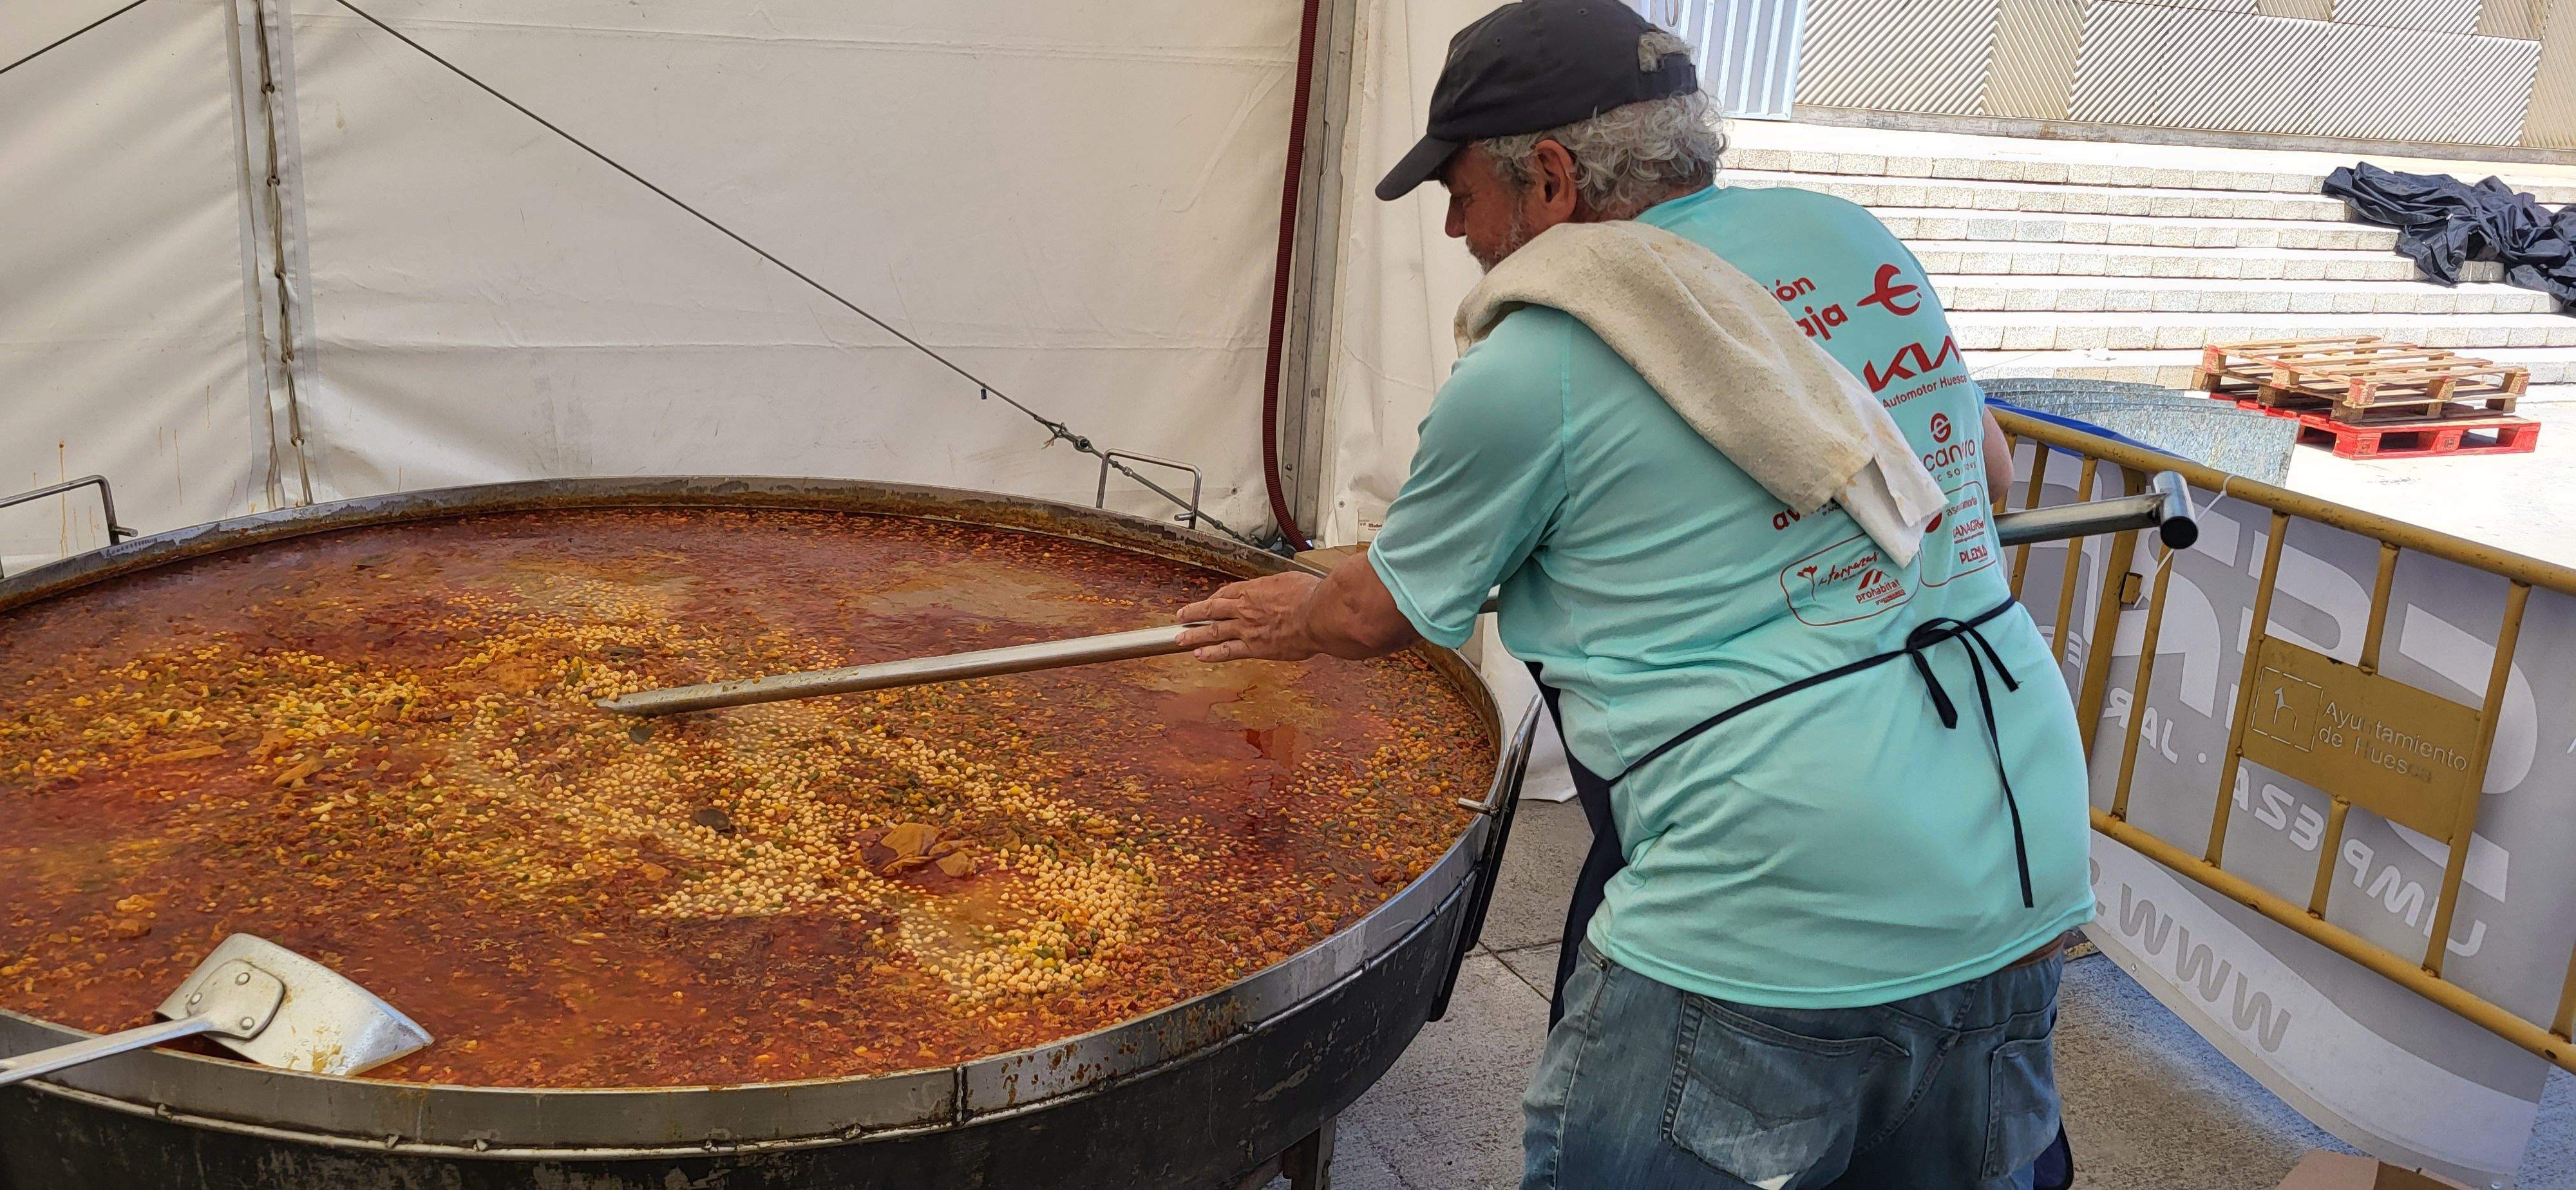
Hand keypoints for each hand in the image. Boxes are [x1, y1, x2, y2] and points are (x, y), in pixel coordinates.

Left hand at [1175, 572, 1324, 662]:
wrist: (1317, 614)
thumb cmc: (1310, 595)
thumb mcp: (1291, 580)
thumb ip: (1279, 587)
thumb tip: (1282, 588)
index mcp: (1253, 589)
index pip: (1226, 592)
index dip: (1215, 598)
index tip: (1209, 601)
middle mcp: (1244, 608)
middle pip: (1212, 609)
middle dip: (1193, 613)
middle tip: (1180, 616)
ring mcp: (1246, 628)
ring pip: (1212, 630)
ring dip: (1193, 634)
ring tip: (1180, 638)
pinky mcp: (1254, 647)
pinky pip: (1227, 651)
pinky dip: (1211, 653)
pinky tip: (1199, 655)